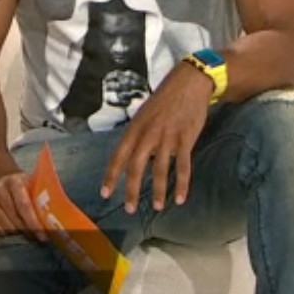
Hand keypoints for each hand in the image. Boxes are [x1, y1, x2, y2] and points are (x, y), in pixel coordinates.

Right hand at [0, 171, 47, 241]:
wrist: (1, 179)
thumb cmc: (23, 186)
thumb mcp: (32, 184)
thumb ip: (41, 197)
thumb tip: (55, 218)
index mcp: (14, 181)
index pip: (24, 205)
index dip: (33, 222)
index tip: (43, 236)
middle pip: (14, 216)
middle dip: (28, 230)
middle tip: (37, 238)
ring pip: (4, 224)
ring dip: (16, 232)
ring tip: (27, 235)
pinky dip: (3, 233)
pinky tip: (11, 233)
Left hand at [100, 65, 212, 214]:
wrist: (188, 83)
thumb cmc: (164, 100)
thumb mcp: (143, 115)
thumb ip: (137, 135)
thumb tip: (131, 155)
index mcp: (135, 128)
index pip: (118, 156)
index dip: (111, 176)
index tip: (105, 193)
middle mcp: (148, 134)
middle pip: (136, 167)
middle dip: (132, 190)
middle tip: (130, 210)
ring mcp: (167, 137)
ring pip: (160, 169)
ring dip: (159, 191)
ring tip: (158, 208)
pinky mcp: (185, 139)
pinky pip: (183, 166)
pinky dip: (182, 184)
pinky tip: (180, 198)